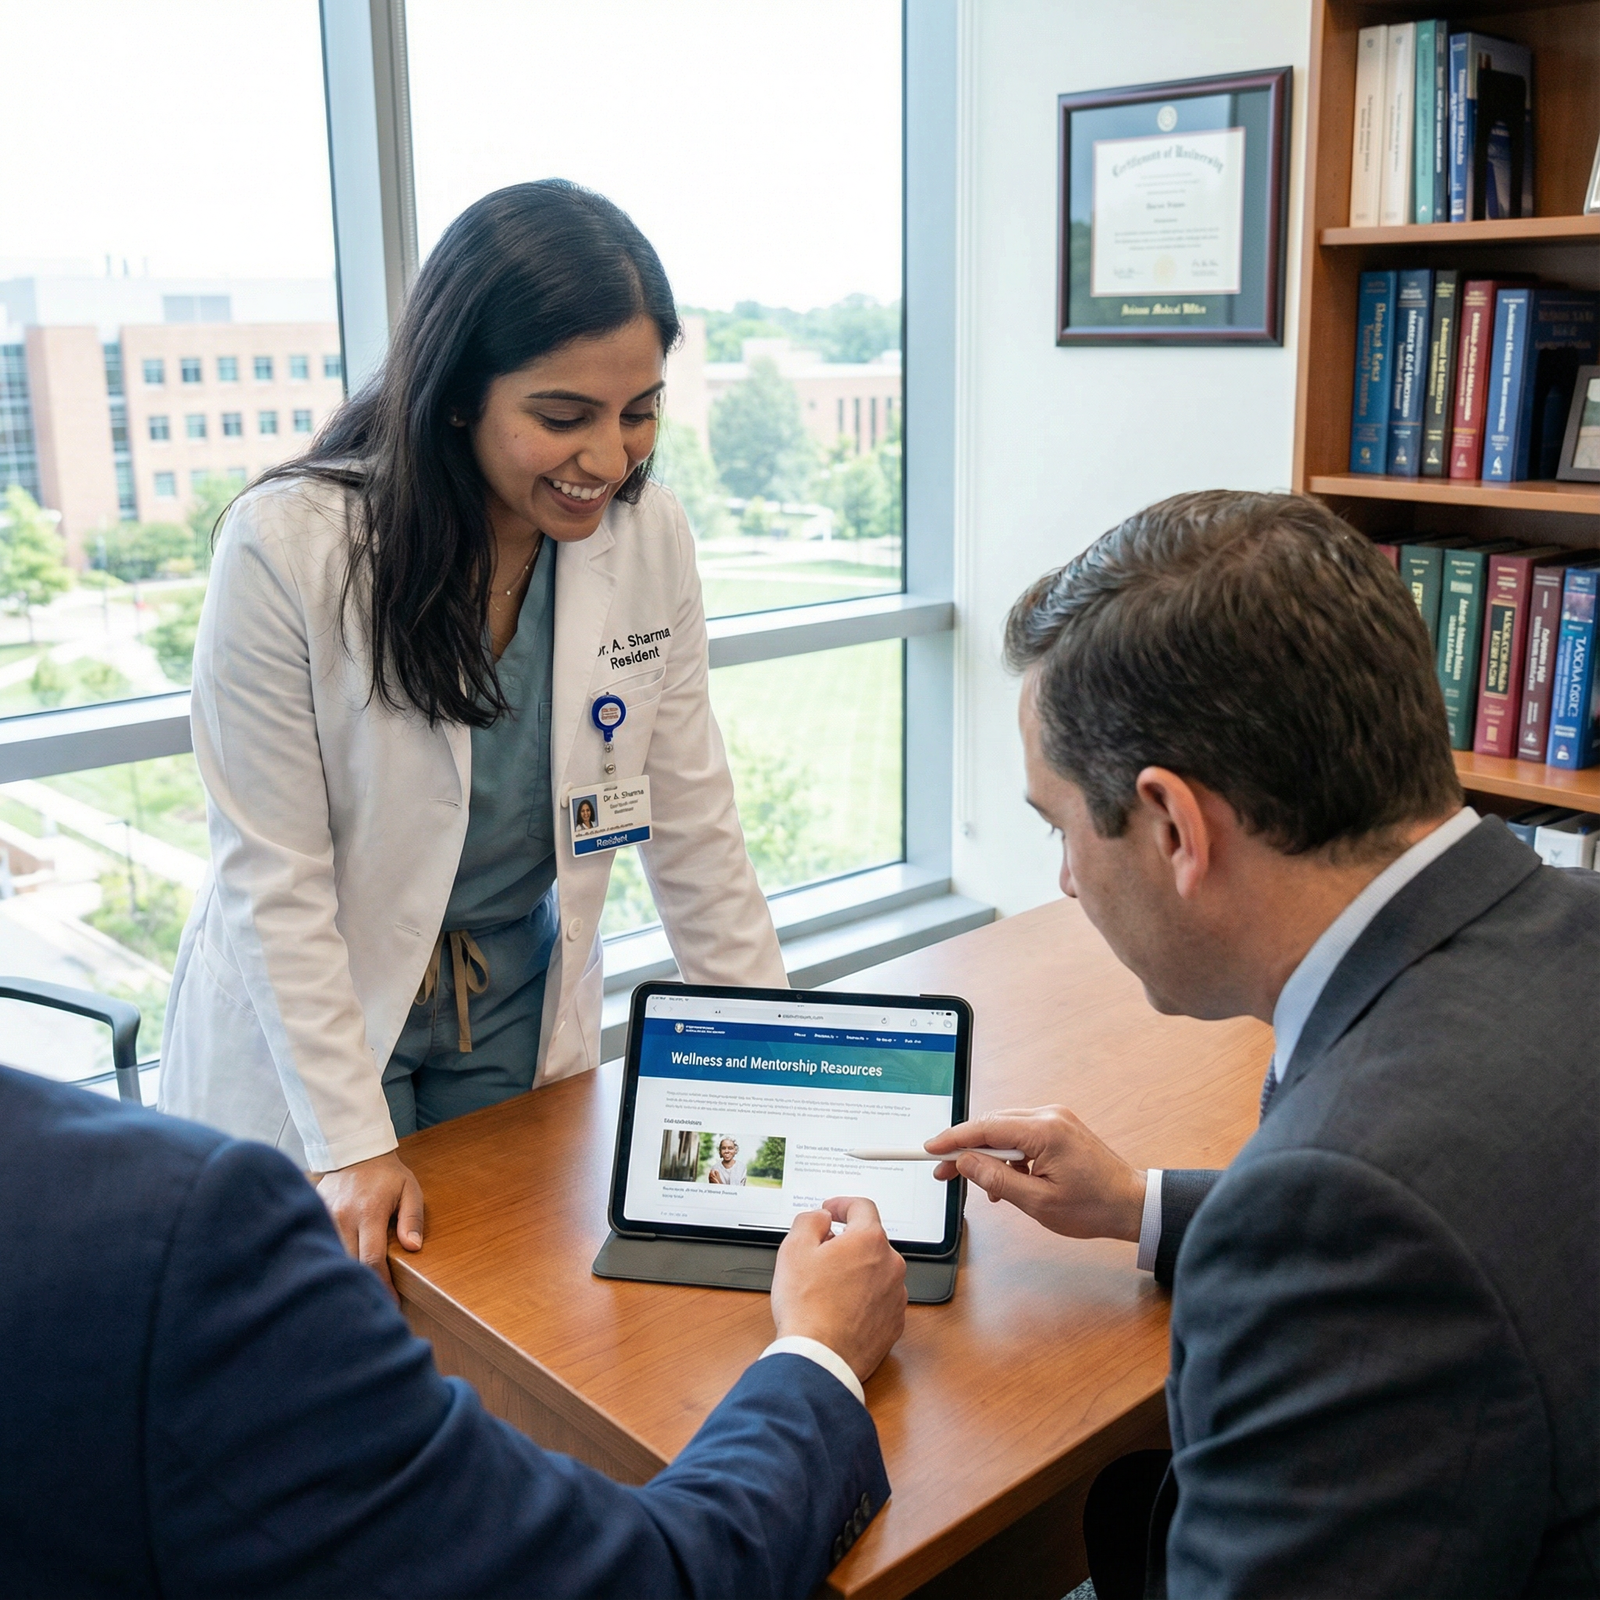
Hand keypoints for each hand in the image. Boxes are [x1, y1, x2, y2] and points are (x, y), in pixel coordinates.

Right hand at [315, 1150, 424, 1295]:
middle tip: (373, 1306)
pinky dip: (327, 1260)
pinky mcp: (314, 1215)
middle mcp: (343, 1217)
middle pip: (348, 1263)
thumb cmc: (387, 1175)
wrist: (356, 1152)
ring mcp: (325, 1216)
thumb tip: (413, 1247)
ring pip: (330, 1256)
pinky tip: (335, 1275)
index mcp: (369, 1213)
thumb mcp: (410, 1190)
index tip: (390, 1303)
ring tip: (354, 1296)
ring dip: (342, 1276)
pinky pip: (318, 1244)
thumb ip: (412, 1218)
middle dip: (360, 1286)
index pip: (373, 1259)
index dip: (382, 1285)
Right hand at [771, 1197, 906, 1383]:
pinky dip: (864, 1299)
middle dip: (847, 1243)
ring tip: (829, 1289)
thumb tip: (822, 1218)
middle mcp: (891, 1265)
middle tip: (820, 1256)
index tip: (832, 1212)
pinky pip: (881, 1299)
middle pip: (870, 1241)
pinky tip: (842, 1309)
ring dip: (857, 1272)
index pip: (862, 1207)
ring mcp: (896, 1296)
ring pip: (877, 1271)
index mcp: (869, 1241)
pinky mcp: (895, 1323)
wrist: (819, 1358)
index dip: (842, 1205)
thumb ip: (810, 1221)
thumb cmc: (807, 1307)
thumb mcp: (794, 1249)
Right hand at [925, 1107, 1145, 1241]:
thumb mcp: (1038, 1202)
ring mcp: (1055, 1119)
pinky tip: (1006, 1180)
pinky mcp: (1059, 1127)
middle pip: (992, 1125)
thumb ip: (996, 1179)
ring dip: (988, 1155)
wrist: (1132, 1204)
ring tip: (981, 1187)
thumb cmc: (1093, 1207)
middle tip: (944, 1173)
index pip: (985, 1128)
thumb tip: (965, 1162)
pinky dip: (1008, 1155)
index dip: (953, 1139)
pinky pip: (1021, 1135)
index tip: (930, 1149)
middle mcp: (1049, 1116)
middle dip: (966, 1149)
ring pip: (1005, 1130)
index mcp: (1045, 1131)